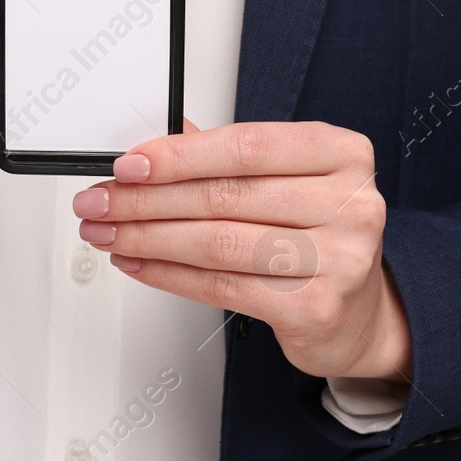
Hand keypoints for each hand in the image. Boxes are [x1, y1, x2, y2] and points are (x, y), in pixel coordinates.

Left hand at [73, 120, 412, 382]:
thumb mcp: (285, 181)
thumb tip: (149, 152)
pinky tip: (139, 262)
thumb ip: (225, 159)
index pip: (246, 146)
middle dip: (147, 199)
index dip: (179, 156)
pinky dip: (168, 275)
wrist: (359, 314)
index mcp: (342, 153)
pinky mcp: (317, 308)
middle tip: (101, 201)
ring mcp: (340, 259)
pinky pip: (222, 287)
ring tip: (109, 232)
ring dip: (148, 237)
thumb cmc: (317, 235)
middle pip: (225, 196)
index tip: (129, 164)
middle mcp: (350, 203)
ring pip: (218, 244)